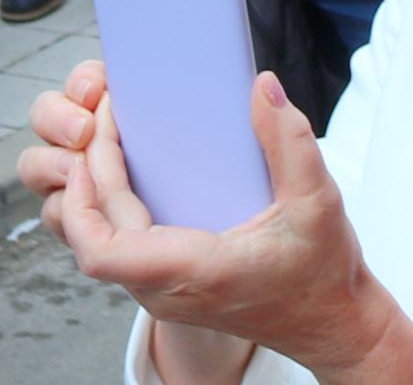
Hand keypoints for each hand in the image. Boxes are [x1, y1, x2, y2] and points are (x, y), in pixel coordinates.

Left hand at [29, 62, 401, 376]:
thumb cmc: (323, 274)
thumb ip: (291, 141)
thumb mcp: (319, 200)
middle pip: (95, 234)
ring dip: (94, 191)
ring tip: (109, 136)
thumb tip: (263, 88)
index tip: (91, 149)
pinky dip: (111, 207)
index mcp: (195, 271)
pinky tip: (127, 168)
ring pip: (100, 244)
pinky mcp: (168, 285)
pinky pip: (119, 248)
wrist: (330, 325)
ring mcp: (164, 292)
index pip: (103, 251)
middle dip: (90, 170)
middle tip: (109, 113)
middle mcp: (167, 289)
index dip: (82, 200)